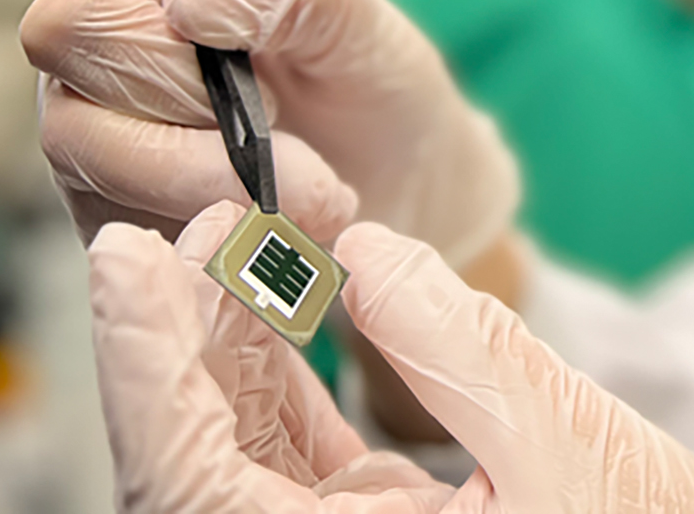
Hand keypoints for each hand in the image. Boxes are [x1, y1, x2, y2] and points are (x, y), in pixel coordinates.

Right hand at [23, 0, 517, 266]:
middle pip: (74, 122)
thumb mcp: (359, 19)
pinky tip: (287, 232)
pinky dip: (225, 247)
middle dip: (206, 157)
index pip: (78, 20)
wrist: (401, 178)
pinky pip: (137, 254)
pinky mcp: (123, 226)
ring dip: (226, 206)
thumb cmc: (369, 80)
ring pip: (105, 197)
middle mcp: (96, 65)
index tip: (263, 93)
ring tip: (317, 198)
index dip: (160, 67)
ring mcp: (100, 153)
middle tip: (305, 161)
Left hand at [90, 203, 693, 512]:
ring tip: (250, 236)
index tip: (128, 260)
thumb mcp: (566, 442)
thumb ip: (465, 347)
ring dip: (236, 340)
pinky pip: (292, 448)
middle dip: (193, 331)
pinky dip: (285, 367)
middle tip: (215, 216)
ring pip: (239, 446)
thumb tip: (372, 252)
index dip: (147, 364)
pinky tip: (294, 293)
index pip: (190, 477)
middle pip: (200, 451)